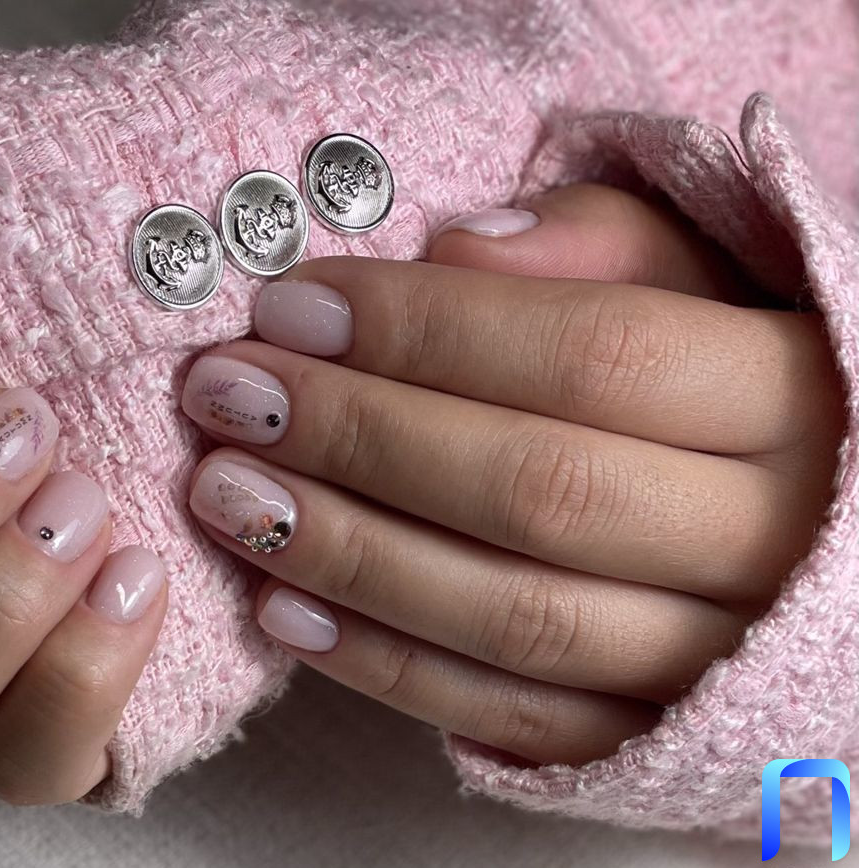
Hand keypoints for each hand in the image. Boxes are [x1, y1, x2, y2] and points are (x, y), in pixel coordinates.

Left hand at [180, 184, 843, 764]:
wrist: (822, 535)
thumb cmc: (735, 379)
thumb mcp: (708, 280)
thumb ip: (604, 245)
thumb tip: (457, 248)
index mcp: (794, 402)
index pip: (594, 354)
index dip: (426, 331)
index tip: (292, 305)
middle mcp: (768, 541)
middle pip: (538, 489)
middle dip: (360, 436)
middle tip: (230, 394)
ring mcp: (713, 659)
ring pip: (514, 618)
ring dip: (347, 554)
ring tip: (224, 495)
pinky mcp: (648, 738)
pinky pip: (510, 720)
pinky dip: (384, 668)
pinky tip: (281, 610)